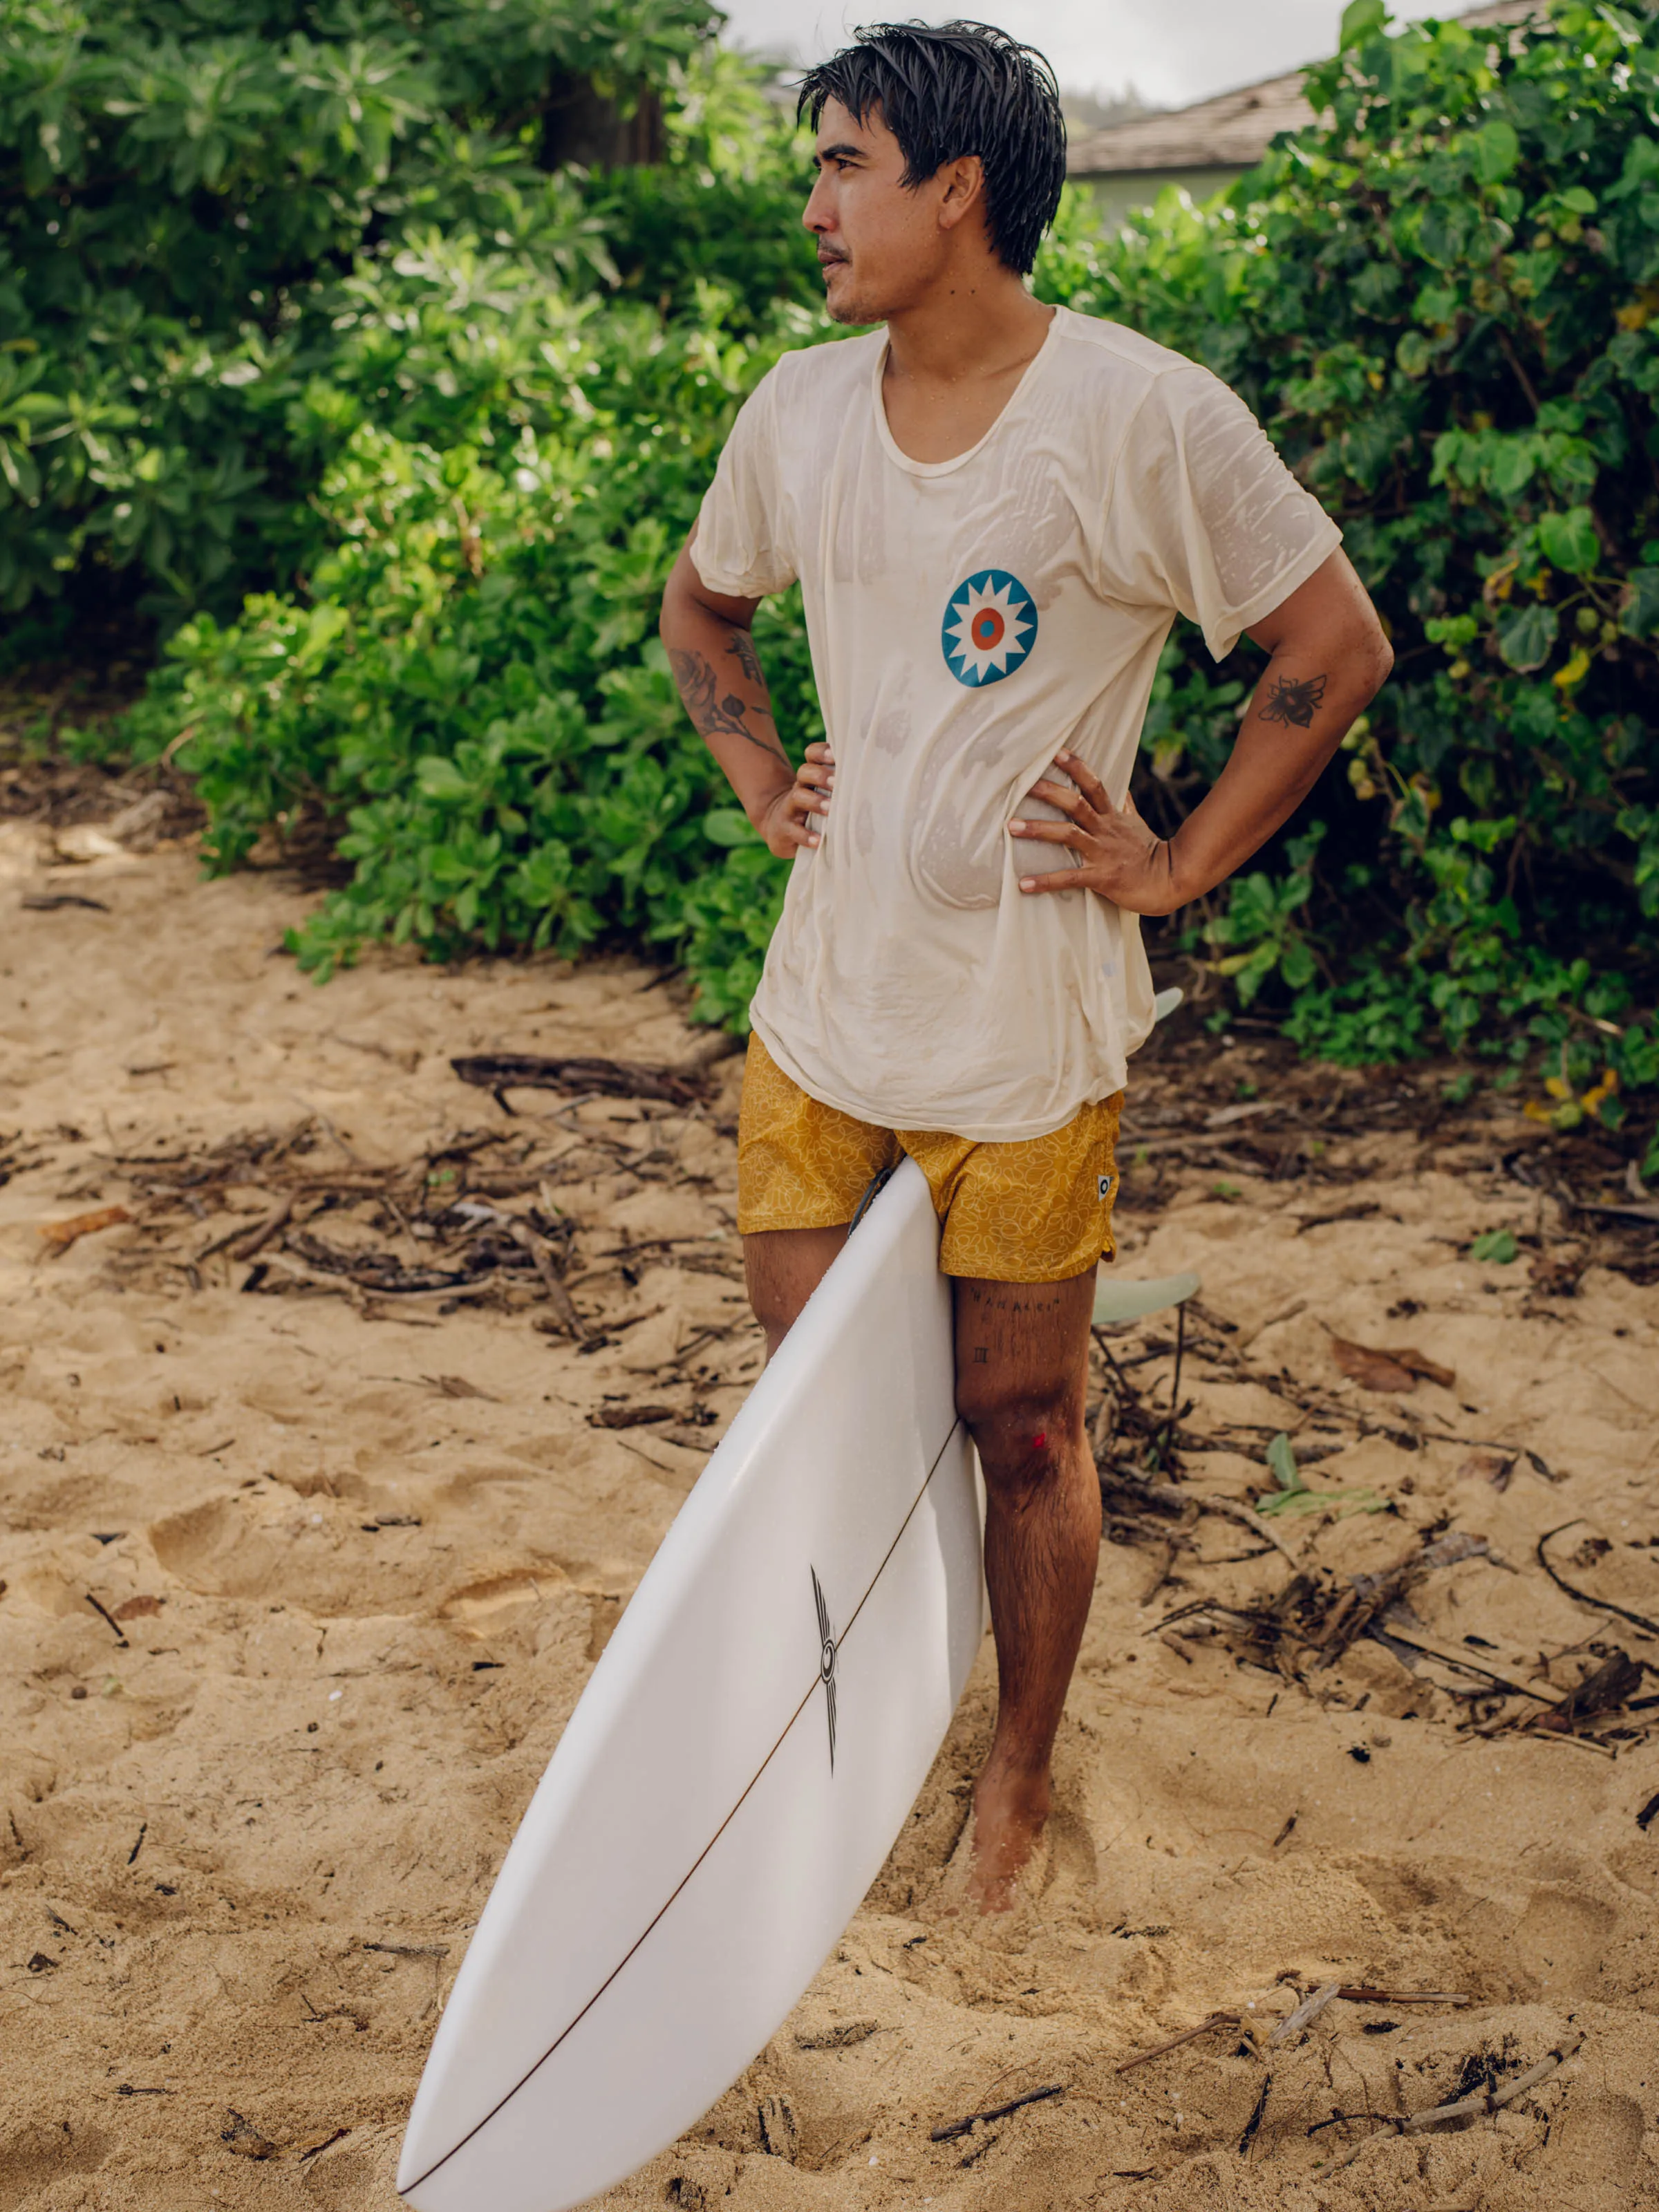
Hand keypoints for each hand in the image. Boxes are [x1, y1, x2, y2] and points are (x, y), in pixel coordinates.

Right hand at [753, 741, 833, 858]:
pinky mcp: (784, 829)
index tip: (837, 757)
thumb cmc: (812, 810)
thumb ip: (840, 786)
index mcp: (810, 776)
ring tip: (830, 809)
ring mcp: (789, 808)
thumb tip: (872, 780)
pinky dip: (806, 836)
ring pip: (798, 797)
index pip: (812, 755)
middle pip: (804, 772)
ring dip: (815, 802)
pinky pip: (794, 831)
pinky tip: (818, 841)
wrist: (778, 827)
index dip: (822, 752)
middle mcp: (799, 788)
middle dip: (821, 776)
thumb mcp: (822, 795)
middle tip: (837, 783)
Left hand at [1008, 751, 1184, 915]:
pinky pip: (1069, 878)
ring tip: (1012, 827)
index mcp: (1112, 817)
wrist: (1170, 881)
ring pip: (1068, 834)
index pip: (1094, 785)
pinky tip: (1023, 884)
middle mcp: (1105, 830)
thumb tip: (1122, 789)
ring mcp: (1103, 853)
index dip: (1076, 767)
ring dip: (1039, 830)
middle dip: (1049, 792)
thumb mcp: (1137, 825)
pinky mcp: (1101, 877)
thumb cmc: (1150, 853)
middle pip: (1076, 804)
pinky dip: (1045, 881)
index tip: (1056, 752)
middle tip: (1022, 785)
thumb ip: (1126, 807)